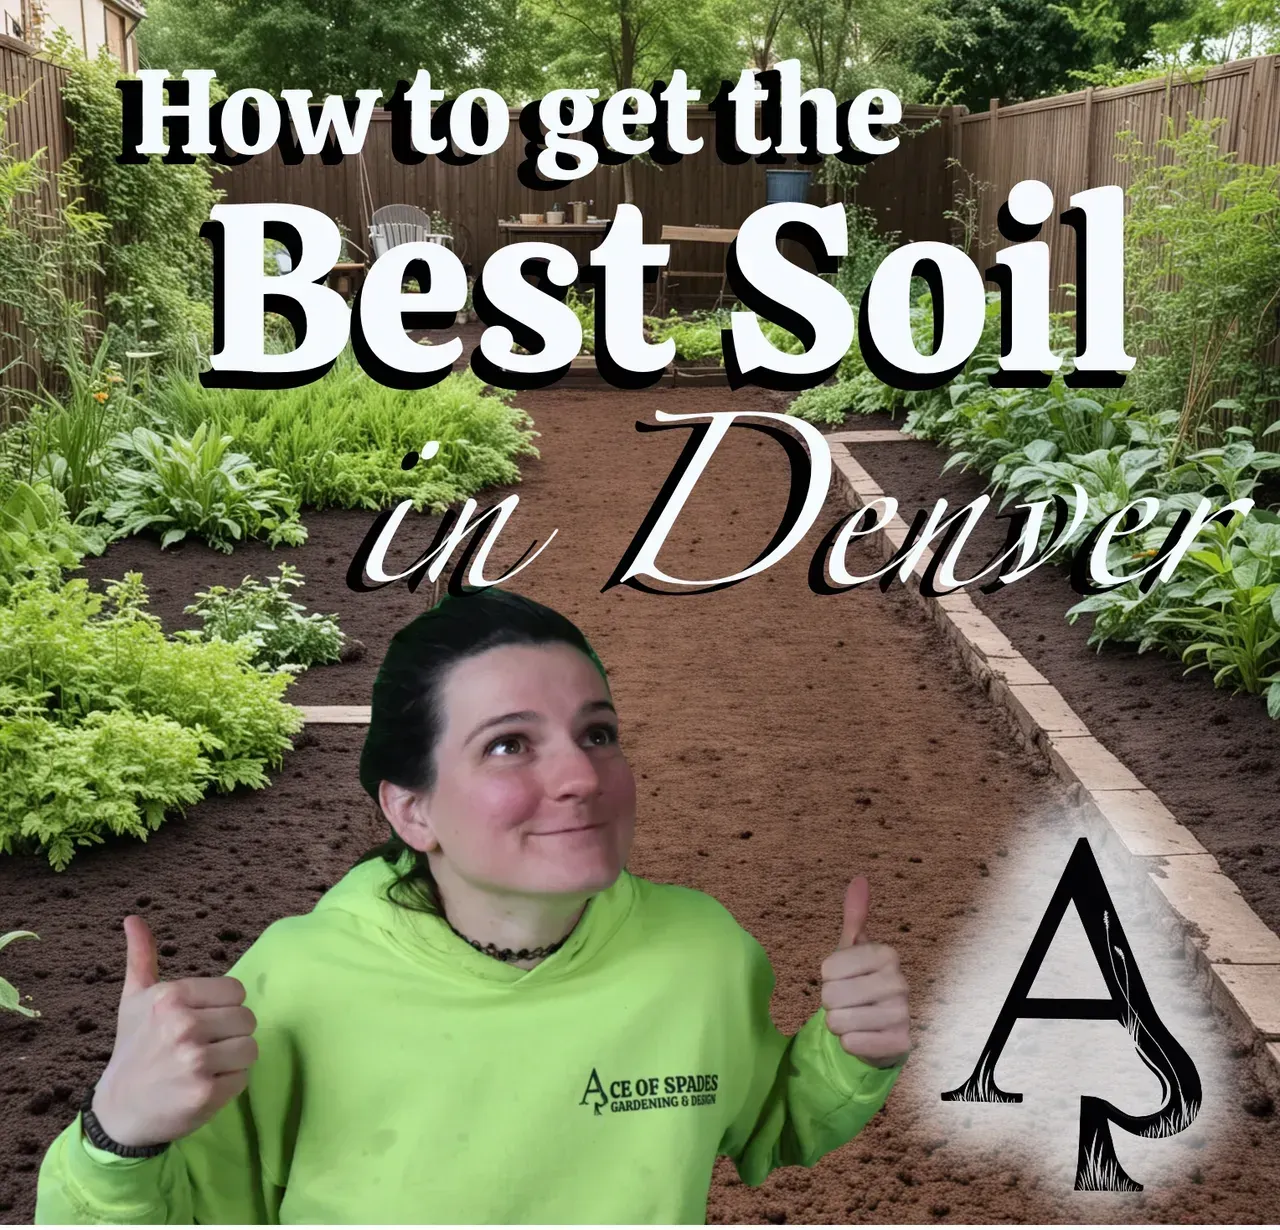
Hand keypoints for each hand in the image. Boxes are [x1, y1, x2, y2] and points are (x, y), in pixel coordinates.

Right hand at [91, 915, 257, 1148]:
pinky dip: (229, 1085)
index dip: (223, 1008)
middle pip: (247, 1019)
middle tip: (202, 1047)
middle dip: (230, 1034)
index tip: (201, 1021)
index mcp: (171, 997)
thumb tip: (133, 918)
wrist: (118, 1111)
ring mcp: (195, 1061)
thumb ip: (142, 957)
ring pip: (250, 1048)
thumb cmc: (134, 1050)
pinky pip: (244, 1078)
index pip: (236, 991)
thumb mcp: (134, 1000)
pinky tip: (203, 1087)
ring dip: (233, 1060)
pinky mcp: (205, 1094)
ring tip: (204, 1066)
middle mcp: (184, 1026)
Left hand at [820, 877, 910, 1066]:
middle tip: (850, 1002)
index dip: (828, 978)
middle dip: (832, 1003)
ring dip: (840, 1024)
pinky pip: (851, 1043)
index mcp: (887, 954)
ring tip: (857, 1018)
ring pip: (838, 1022)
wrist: (881, 1030)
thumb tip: (859, 878)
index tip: (845, 979)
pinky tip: (865, 1037)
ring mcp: (903, 1015)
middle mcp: (900, 982)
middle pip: (830, 996)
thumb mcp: (853, 949)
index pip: (828, 969)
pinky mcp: (900, 1044)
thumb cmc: (861, 983)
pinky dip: (850, 1043)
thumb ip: (855, 916)